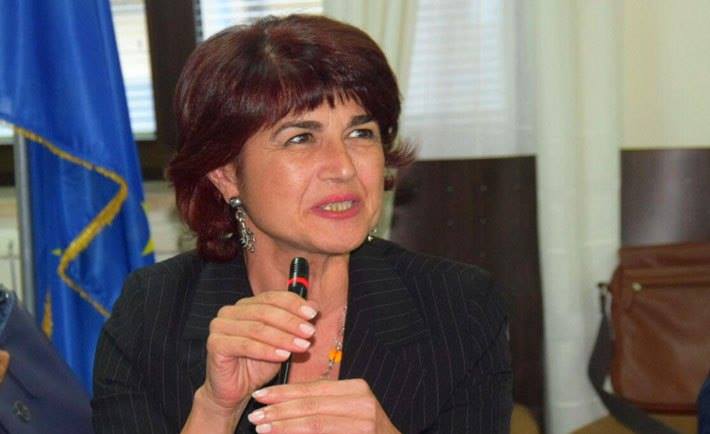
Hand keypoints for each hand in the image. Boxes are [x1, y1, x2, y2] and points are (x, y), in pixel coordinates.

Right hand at [200, 291, 318, 411]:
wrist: (235, 391)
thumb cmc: (258, 364)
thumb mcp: (282, 341)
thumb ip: (294, 323)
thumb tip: (315, 306)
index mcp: (246, 305)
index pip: (272, 297)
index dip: (294, 304)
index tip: (313, 314)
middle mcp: (230, 311)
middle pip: (265, 311)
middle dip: (291, 322)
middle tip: (310, 332)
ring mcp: (219, 326)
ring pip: (257, 328)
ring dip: (283, 337)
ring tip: (302, 346)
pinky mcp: (214, 344)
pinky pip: (245, 345)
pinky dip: (267, 350)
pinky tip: (283, 356)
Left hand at [247, 379, 400, 432]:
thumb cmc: (363, 432)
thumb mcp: (345, 412)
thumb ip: (319, 405)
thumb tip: (279, 405)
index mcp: (357, 388)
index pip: (313, 388)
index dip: (284, 392)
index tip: (259, 396)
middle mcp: (363, 403)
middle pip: (312, 405)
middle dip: (279, 410)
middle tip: (255, 416)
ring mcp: (365, 424)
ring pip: (315, 424)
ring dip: (284, 427)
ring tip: (262, 429)